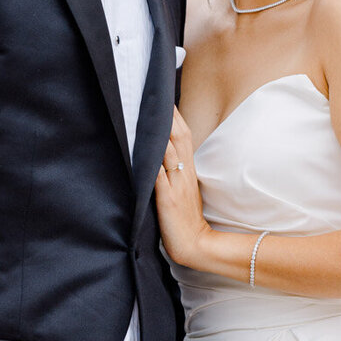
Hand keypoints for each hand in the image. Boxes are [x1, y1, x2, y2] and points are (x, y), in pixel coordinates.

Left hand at [154, 107, 212, 269]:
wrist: (197, 245)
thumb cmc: (186, 219)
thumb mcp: (184, 189)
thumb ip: (174, 170)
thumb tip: (161, 151)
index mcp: (188, 170)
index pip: (182, 135)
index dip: (174, 115)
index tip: (163, 96)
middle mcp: (183, 173)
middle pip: (178, 136)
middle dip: (168, 115)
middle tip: (155, 94)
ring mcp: (176, 185)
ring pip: (168, 152)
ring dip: (159, 132)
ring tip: (148, 113)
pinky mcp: (167, 200)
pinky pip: (158, 178)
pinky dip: (151, 164)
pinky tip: (143, 152)